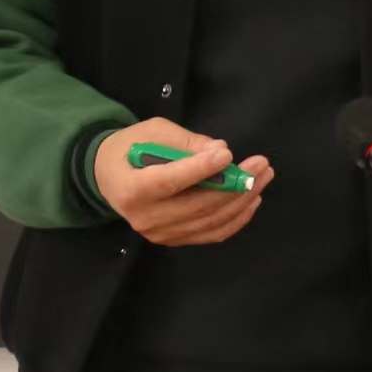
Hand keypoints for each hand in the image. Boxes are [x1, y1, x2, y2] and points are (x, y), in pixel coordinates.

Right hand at [92, 117, 274, 246]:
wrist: (108, 177)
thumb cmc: (130, 149)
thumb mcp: (152, 132)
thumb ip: (185, 140)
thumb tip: (220, 150)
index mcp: (132, 188)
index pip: (171, 181)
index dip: (201, 169)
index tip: (228, 155)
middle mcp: (145, 217)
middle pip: (198, 205)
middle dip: (236, 185)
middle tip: (262, 165)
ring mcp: (160, 234)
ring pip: (210, 221)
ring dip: (242, 200)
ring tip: (263, 178)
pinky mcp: (173, 240)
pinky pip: (211, 233)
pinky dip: (236, 219)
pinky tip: (252, 200)